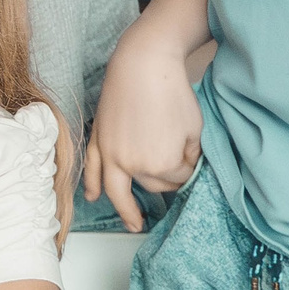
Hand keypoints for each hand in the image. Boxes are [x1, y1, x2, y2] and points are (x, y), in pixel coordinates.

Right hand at [82, 34, 204, 230]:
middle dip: (166, 184)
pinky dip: (93, 185)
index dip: (189, 170)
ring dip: (125, 209)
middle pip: (152, 185)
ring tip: (131, 224)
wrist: (142, 65)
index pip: (180, 178)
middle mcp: (133, 165)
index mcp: (161, 164)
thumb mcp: (195, 128)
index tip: (193, 161)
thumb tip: (184, 165)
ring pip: (117, 190)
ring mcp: (112, 154)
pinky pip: (94, 169)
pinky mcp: (99, 140)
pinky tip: (94, 197)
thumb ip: (190, 155)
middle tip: (174, 182)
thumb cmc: (173, 94)